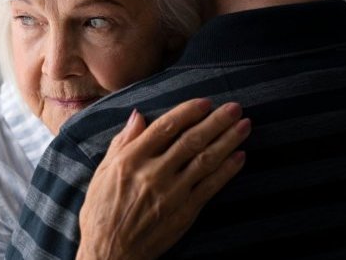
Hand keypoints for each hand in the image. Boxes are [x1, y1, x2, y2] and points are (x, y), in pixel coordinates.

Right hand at [76, 99, 249, 259]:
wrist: (110, 253)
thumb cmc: (100, 211)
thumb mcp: (102, 172)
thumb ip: (122, 142)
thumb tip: (138, 115)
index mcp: (130, 160)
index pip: (165, 127)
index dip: (188, 112)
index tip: (205, 102)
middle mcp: (153, 174)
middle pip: (191, 140)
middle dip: (216, 121)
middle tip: (235, 107)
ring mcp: (171, 194)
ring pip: (205, 160)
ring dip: (228, 140)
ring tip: (244, 125)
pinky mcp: (184, 213)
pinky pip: (210, 187)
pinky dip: (227, 170)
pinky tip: (240, 157)